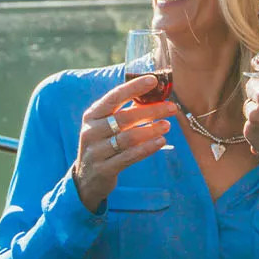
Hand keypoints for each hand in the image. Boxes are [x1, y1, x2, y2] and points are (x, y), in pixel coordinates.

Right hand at [72, 75, 175, 211]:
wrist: (86, 178)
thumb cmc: (103, 145)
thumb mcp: (106, 126)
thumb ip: (125, 112)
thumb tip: (154, 96)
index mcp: (92, 115)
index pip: (113, 97)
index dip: (133, 87)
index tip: (153, 80)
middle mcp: (91, 131)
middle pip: (124, 117)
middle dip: (151, 111)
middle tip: (171, 107)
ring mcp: (96, 150)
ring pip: (128, 137)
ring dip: (151, 130)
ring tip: (167, 125)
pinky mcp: (104, 168)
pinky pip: (129, 156)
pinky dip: (147, 148)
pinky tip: (160, 142)